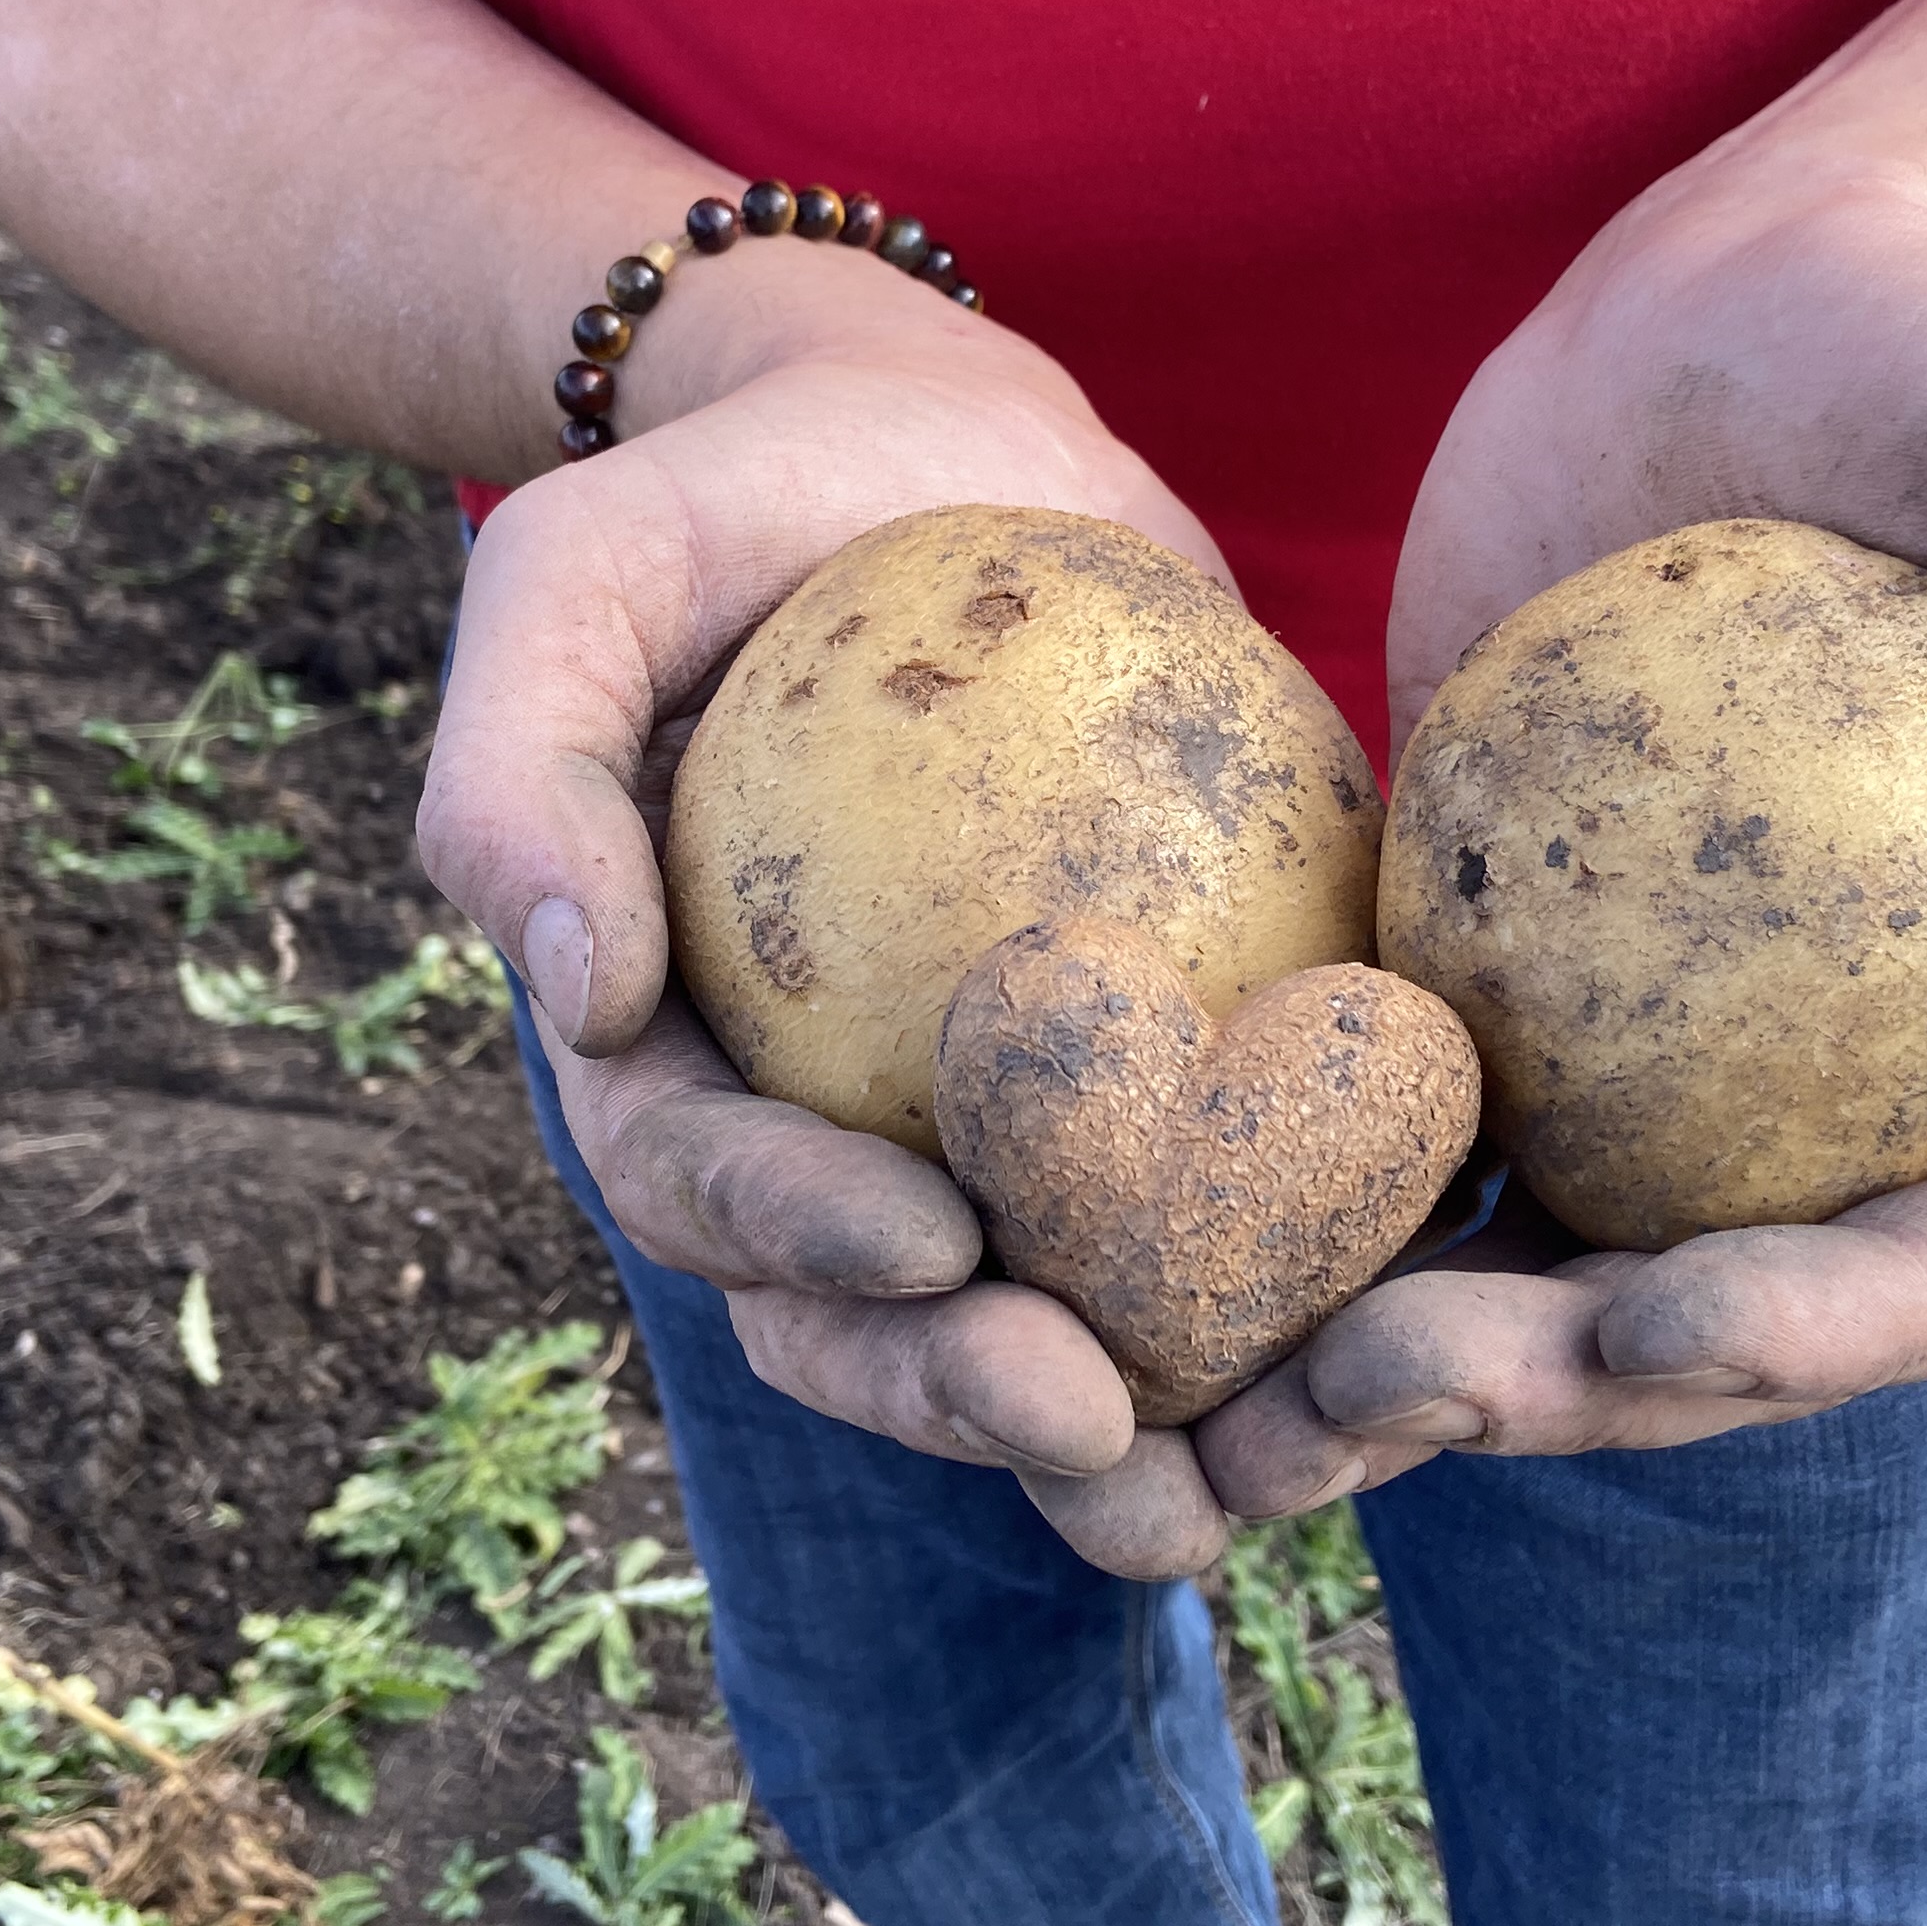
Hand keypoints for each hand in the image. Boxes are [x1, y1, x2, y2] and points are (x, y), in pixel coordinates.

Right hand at [416, 300, 1245, 1578]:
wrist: (921, 445)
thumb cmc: (717, 510)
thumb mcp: (568, 580)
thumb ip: (520, 777)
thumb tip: (587, 1001)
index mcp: (670, 1067)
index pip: (713, 1186)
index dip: (805, 1241)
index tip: (927, 1246)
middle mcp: (825, 1134)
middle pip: (876, 1317)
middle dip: (971, 1397)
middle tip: (1094, 1424)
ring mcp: (993, 1122)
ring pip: (1055, 1310)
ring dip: (1149, 1420)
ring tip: (1250, 1480)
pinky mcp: (1153, 1068)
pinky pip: (1226, 1192)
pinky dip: (1301, 1280)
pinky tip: (1407, 1315)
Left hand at [1203, 158, 1926, 1515]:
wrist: (1747, 287)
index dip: (1840, 1337)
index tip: (1651, 1331)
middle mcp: (1885, 1090)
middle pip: (1746, 1316)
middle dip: (1567, 1398)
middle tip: (1371, 1381)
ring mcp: (1685, 1063)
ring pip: (1556, 1269)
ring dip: (1402, 1362)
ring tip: (1229, 1385)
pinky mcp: (1507, 993)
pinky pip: (1407, 1130)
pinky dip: (1294, 1205)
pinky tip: (1136, 1233)